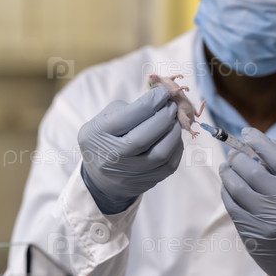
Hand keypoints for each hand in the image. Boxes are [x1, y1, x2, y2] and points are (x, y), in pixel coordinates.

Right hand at [78, 86, 183, 213]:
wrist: (100, 178)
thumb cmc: (105, 138)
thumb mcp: (105, 118)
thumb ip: (130, 108)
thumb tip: (161, 100)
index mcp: (99, 133)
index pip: (130, 115)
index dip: (153, 100)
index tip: (163, 92)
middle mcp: (112, 156)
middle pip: (145, 137)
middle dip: (164, 116)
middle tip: (171, 105)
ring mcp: (129, 173)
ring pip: (161, 153)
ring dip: (174, 132)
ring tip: (174, 120)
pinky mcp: (146, 182)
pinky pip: (169, 165)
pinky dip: (176, 146)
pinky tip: (173, 136)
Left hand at [219, 128, 275, 275]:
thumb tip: (260, 143)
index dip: (259, 142)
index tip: (246, 132)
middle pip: (252, 171)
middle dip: (238, 159)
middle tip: (233, 156)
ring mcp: (266, 220)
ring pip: (237, 188)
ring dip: (227, 174)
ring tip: (226, 168)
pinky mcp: (251, 232)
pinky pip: (231, 205)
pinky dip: (226, 192)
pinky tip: (227, 187)